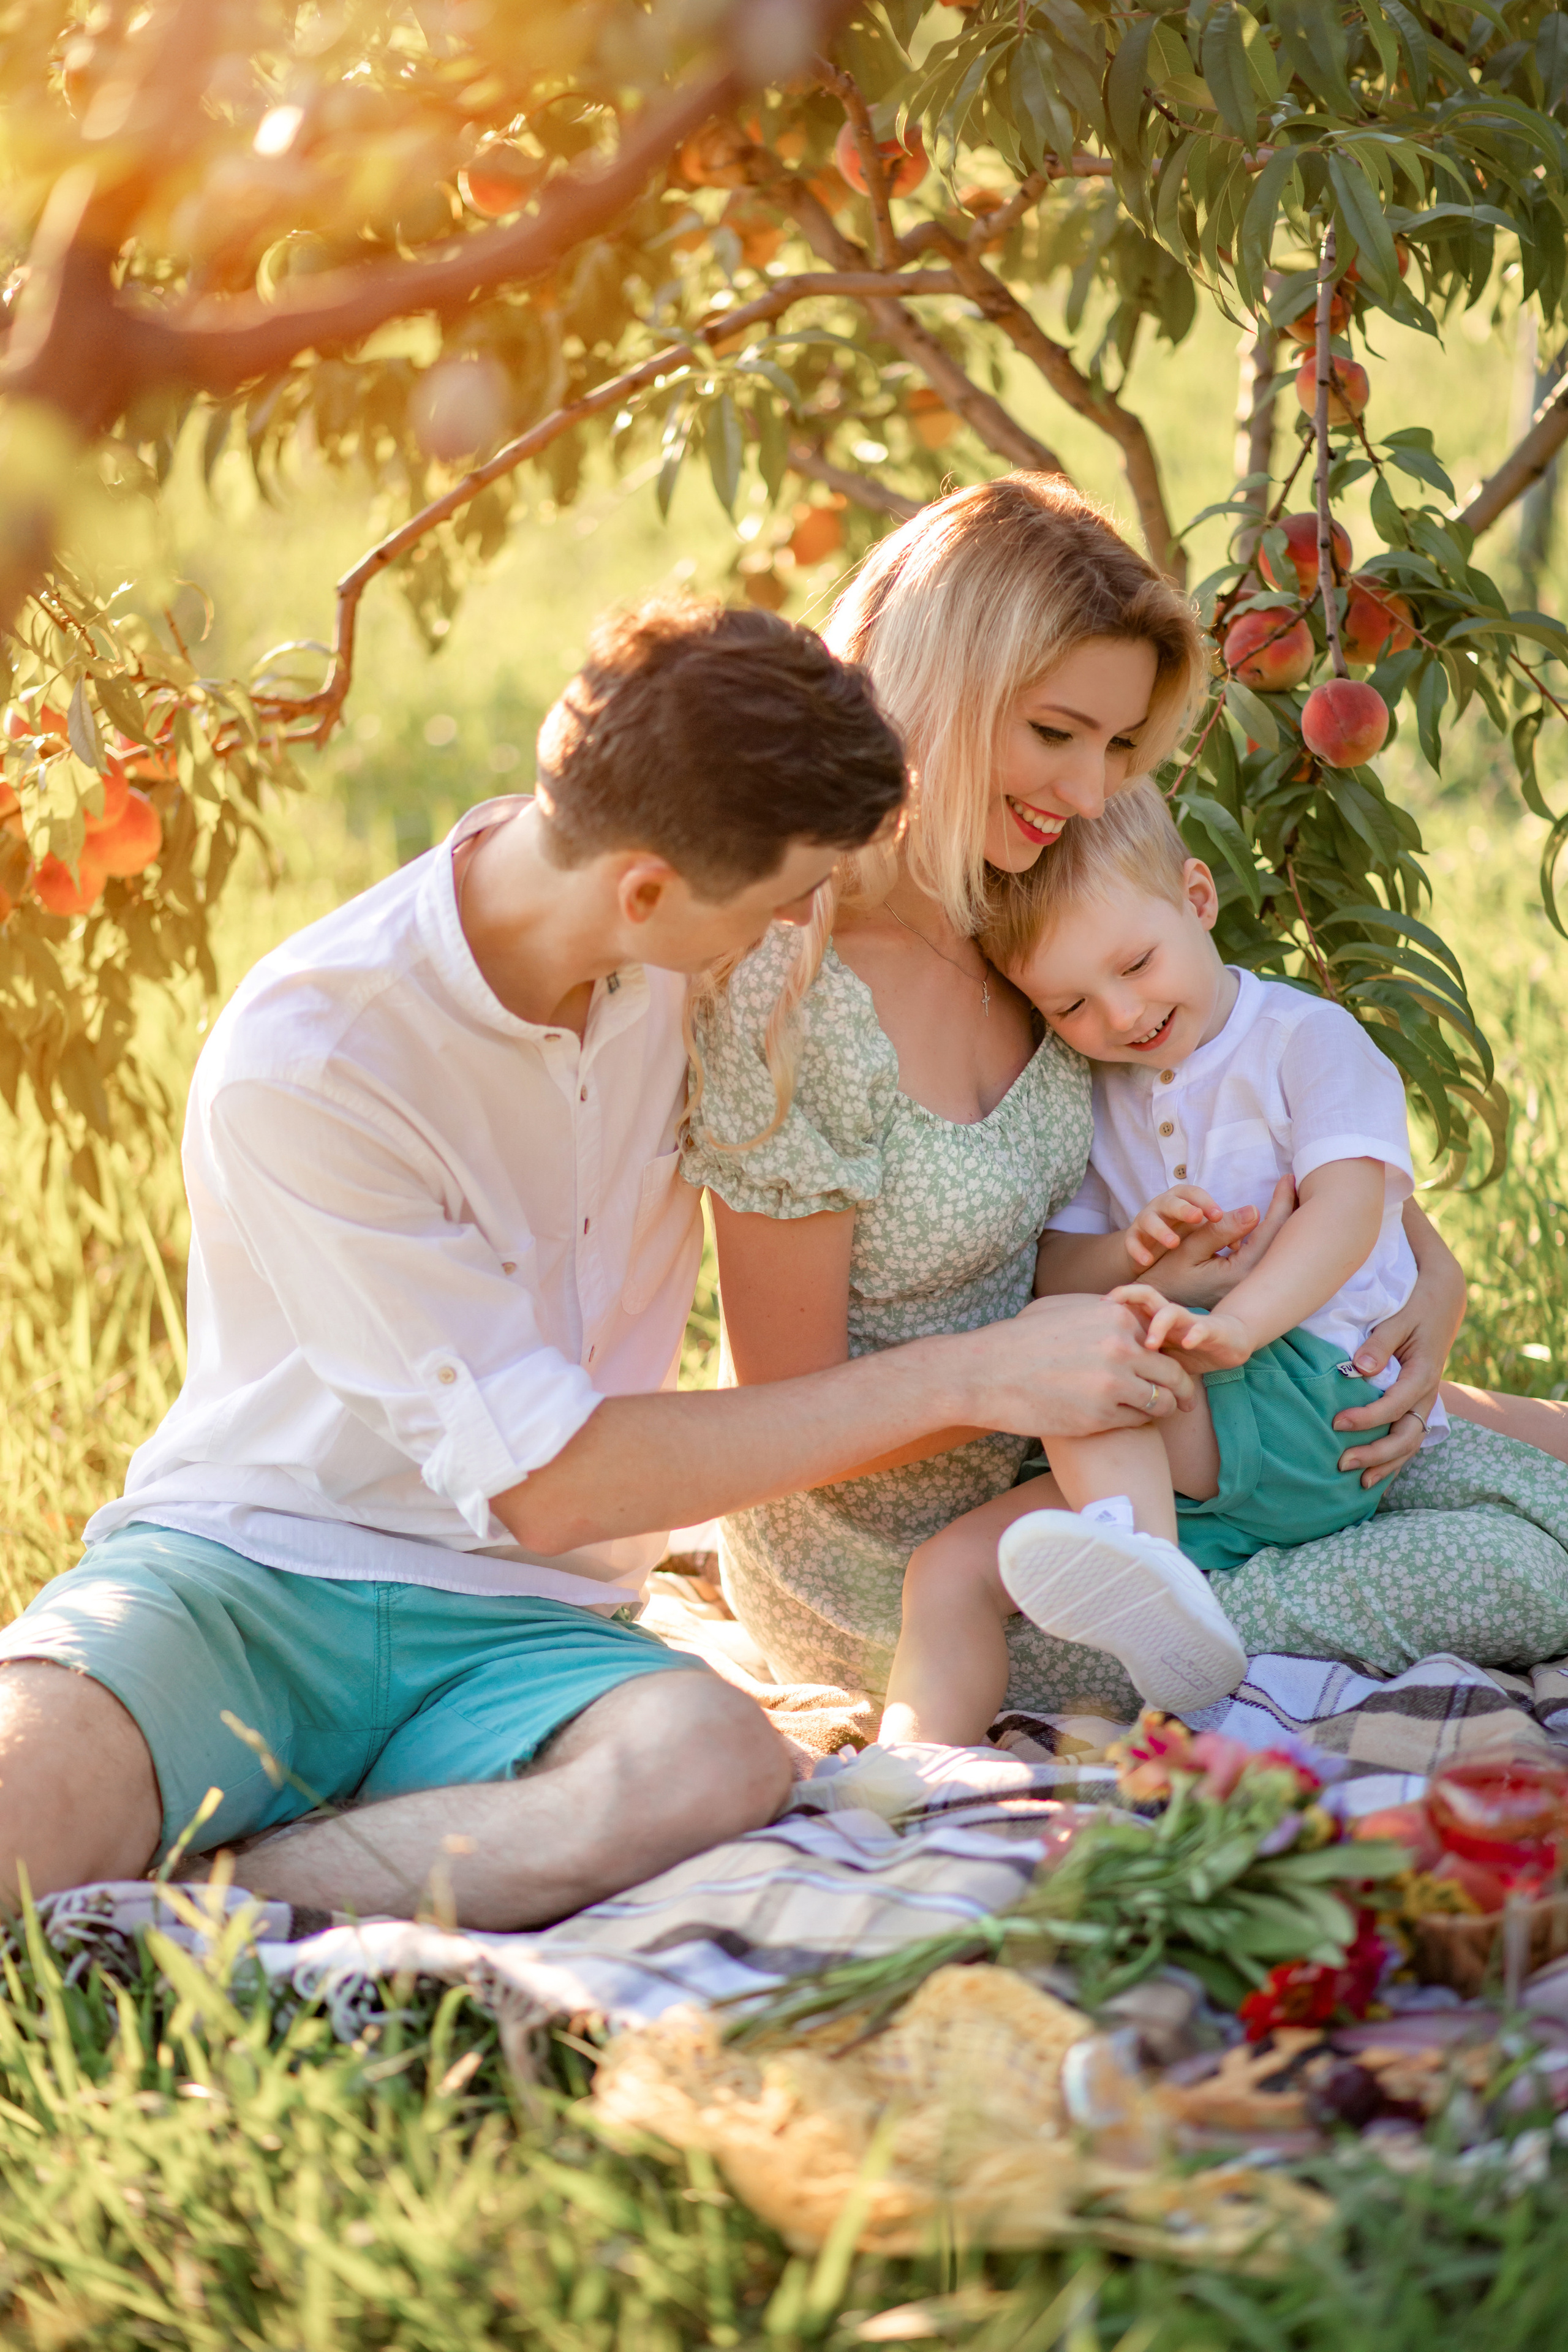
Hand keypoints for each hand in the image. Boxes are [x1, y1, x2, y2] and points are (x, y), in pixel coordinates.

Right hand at [985, 1293, 1196, 1435]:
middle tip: (1183, 1402)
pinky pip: (1138, 1421)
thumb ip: (1104, 1312)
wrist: (984, 1373)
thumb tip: (1133, 1317)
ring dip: (1161, 1408)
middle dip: (1181, 1389)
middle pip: (1173, 1371)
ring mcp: (1113, 1382)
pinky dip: (1136, 1422)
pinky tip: (1120, 1420)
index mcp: (1115, 1315)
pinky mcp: (1101, 1415)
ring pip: (1162, 1400)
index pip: (1163, 1336)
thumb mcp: (1064, 1308)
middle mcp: (1120, 1346)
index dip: (1167, 1355)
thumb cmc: (1020, 1340)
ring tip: (1150, 1413)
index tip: (1167, 1369)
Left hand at [1110, 1284, 1251, 1372]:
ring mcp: (1190, 1321)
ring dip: (1158, 1324)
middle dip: (1127, 1296)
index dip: (1111, 1303)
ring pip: (1170, 1311)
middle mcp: (1170, 1316)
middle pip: (1146, 1296)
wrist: (1232, 1343)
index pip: (1130, 1303)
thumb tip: (1102, 1378)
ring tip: (1150, 1344)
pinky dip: (1195, 1334)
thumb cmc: (1190, 1352)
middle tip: (1108, 1306)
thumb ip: (1138, 1361)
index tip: (1089, 1312)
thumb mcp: (1160, 1359)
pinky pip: (1202, 1328)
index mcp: (1155, 1320)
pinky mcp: (1213, 1330)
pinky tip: (1188, 1343)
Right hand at [1125, 1184, 1223, 1269]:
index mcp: (1183, 1201)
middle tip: (1197, 1217)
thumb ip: (1223, 1231)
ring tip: (1174, 1243)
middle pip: (1171, 1202)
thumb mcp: (1204, 1233)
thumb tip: (1247, 1228)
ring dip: (1161, 1230)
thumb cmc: (1185, 1239)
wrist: (1152, 1255)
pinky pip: (1132, 1241)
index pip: (1194, 1194)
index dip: (1205, 1202)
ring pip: (1149, 1220)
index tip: (1218, 1216)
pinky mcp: (1133, 1239)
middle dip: (1184, 1208)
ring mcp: (1146, 1221)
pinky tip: (1147, 1261)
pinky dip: (1138, 1250)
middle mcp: (1163, 1207)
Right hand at [1148, 1173, 1296, 1309]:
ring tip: (1288, 1199)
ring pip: (1279, 1249)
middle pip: (1282, 1239)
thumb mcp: (1188, 1248)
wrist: (1162, 1306)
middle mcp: (1253, 1281)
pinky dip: (1275, 1236)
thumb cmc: (1168, 1275)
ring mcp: (1253, 1286)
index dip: (1280, 1202)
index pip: (1269, 1231)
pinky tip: (1276, 1223)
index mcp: (1240, 1272)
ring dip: (1285, 1223)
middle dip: (1290, 1208)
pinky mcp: (1250, 1286)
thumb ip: (1219, 1230)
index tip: (1288, 1179)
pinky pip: (1270, 1257)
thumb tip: (1254, 1210)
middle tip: (1293, 1183)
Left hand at [1331, 1308, 1445, 1486]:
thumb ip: (1381, 1342)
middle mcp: (1428, 1393)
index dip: (1366, 1419)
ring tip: (1359, 1482)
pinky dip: (1395, 1459)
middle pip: (1407, 1435)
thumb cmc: (1416, 1305)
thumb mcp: (1400, 1317)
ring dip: (1387, 1464)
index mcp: (1424, 1373)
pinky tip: (1376, 1475)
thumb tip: (1360, 1368)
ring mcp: (1426, 1401)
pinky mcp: (1418, 1403)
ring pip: (1411, 1443)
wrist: (1443, 1299)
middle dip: (1376, 1454)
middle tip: (1341, 1463)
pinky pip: (1409, 1437)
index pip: (1395, 1406)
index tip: (1335, 1423)